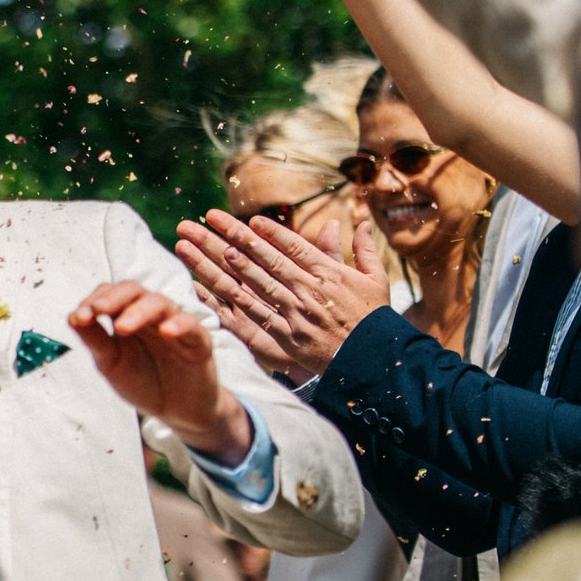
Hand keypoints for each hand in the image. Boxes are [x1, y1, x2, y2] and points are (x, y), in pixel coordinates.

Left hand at [69, 280, 251, 463]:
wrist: (177, 413)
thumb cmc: (144, 383)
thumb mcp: (112, 364)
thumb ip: (95, 341)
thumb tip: (72, 317)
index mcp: (126, 317)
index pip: (110, 295)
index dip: (94, 301)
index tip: (78, 318)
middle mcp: (151, 315)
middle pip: (134, 291)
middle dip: (114, 298)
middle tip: (97, 310)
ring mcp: (176, 325)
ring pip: (160, 304)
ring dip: (139, 311)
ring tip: (122, 327)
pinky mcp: (199, 342)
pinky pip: (192, 326)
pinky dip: (180, 325)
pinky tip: (166, 332)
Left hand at [176, 211, 390, 381]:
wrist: (373, 360)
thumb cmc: (374, 318)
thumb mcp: (375, 280)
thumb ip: (363, 250)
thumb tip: (359, 223)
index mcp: (329, 273)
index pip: (294, 247)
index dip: (270, 233)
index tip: (250, 220)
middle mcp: (309, 290)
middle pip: (266, 260)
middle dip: (234, 238)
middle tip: (207, 221)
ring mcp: (295, 313)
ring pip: (255, 284)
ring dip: (228, 264)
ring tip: (205, 247)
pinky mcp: (285, 336)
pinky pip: (254, 315)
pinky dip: (233, 301)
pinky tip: (210, 288)